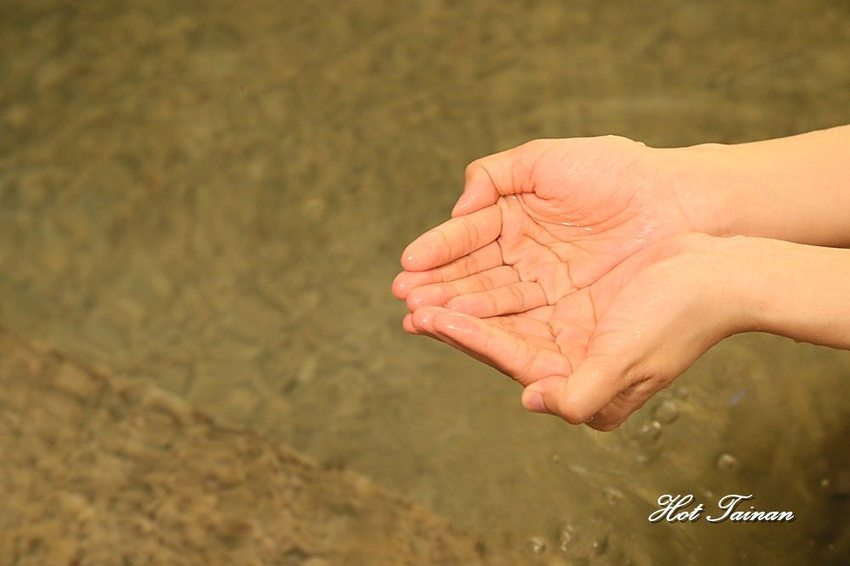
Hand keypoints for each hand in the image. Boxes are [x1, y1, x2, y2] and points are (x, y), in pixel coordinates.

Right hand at [393, 136, 707, 316]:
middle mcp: (528, 261)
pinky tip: (460, 327)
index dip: (439, 252)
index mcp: (519, 222)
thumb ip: (493, 177)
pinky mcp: (570, 322)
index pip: (470, 241)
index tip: (408, 264)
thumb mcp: (546, 161)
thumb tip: (459, 209)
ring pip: (492, 305)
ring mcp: (548, 293)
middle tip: (405, 298)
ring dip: (454, 312)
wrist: (678, 204)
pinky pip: (523, 326)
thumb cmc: (617, 173)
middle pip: (474, 279)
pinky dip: (489, 329)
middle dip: (437, 288)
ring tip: (420, 316)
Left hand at [401, 234, 740, 429]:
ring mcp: (570, 325)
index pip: (506, 357)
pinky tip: (462, 264)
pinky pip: (521, 286)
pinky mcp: (574, 295)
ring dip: (462, 295)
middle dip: (450, 317)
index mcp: (576, 379)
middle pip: (496, 336)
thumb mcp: (630, 359)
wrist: (721, 272)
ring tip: (419, 283)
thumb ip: (581, 394)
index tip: (424, 318)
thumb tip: (531, 400)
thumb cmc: (680, 316)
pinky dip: (490, 276)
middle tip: (406, 300)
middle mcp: (567, 357)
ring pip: (503, 310)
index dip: (463, 337)